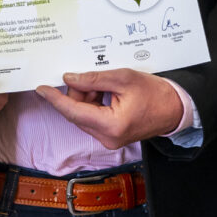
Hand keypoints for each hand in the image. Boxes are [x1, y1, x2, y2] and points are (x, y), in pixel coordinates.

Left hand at [36, 69, 184, 149]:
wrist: (174, 109)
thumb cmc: (155, 93)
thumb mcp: (125, 78)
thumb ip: (95, 79)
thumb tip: (70, 78)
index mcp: (111, 125)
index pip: (74, 112)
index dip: (56, 99)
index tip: (41, 89)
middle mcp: (106, 137)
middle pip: (78, 113)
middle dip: (78, 93)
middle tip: (89, 77)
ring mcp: (108, 139)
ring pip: (84, 115)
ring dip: (87, 98)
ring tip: (105, 84)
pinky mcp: (110, 136)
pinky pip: (93, 119)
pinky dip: (94, 104)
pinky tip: (106, 93)